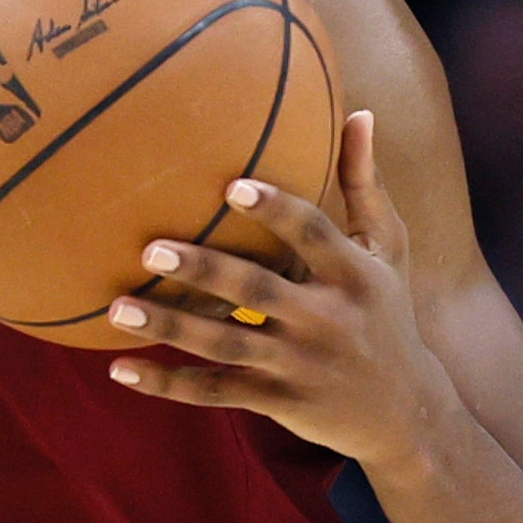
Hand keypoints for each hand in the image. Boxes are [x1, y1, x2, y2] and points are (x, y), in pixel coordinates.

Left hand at [104, 111, 458, 468]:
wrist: (404, 411)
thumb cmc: (386, 312)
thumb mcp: (388, 249)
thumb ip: (364, 184)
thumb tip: (358, 111)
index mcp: (353, 275)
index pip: (312, 235)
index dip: (274, 211)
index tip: (230, 186)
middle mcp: (326, 320)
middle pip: (257, 292)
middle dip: (204, 272)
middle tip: (150, 248)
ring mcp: (298, 365)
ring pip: (225, 345)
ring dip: (170, 329)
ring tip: (117, 308)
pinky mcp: (277, 401)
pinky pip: (216, 392)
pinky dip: (168, 385)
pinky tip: (121, 372)